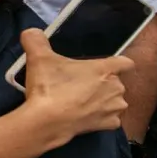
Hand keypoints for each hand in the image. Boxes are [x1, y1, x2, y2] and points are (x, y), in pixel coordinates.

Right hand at [19, 29, 133, 142]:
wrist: (48, 121)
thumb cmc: (50, 87)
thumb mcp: (38, 58)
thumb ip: (35, 40)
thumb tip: (30, 31)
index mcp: (105, 68)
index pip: (126, 62)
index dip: (118, 64)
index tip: (104, 67)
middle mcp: (116, 87)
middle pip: (116, 82)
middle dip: (103, 83)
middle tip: (80, 86)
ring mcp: (113, 108)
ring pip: (115, 102)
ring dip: (104, 102)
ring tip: (83, 103)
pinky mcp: (107, 125)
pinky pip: (111, 120)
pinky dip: (102, 119)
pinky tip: (88, 118)